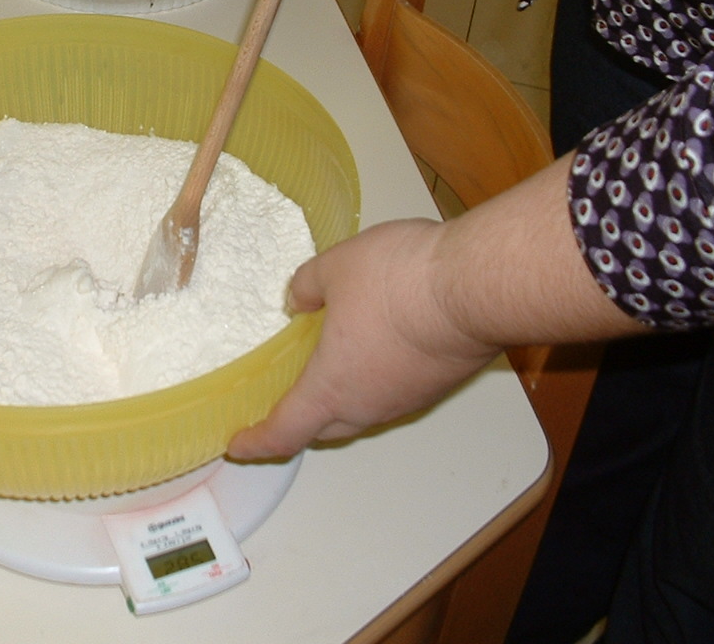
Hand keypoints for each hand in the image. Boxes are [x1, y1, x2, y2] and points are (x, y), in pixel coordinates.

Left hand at [227, 157, 641, 458]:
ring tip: (328, 370)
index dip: (256, 442)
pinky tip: (375, 350)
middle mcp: (370, 405)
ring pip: (364, 412)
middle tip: (280, 407)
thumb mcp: (334, 268)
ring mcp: (409, 398)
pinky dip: (375, 381)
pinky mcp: (438, 383)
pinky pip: (395, 393)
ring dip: (342, 400)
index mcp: (331, 387)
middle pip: (325, 429)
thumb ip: (307, 286)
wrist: (476, 287)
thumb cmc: (395, 281)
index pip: (284, 432)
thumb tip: (296, 300)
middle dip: (299, 424)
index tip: (237, 445)